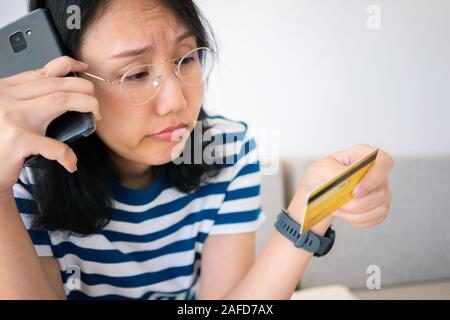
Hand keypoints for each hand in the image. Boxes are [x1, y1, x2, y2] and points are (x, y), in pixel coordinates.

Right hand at [0, 56, 101, 193]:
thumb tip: (65, 91)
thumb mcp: (9, 114)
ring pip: (61, 100)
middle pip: (57, 84)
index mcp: (5, 89)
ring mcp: (10, 118)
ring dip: (87, 105)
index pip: (40, 71)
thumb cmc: (1, 145)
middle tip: (95, 104)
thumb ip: (26, 99)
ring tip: (95, 117)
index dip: (66, 65)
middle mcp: (6, 98)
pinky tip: (70, 162)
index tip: (83, 67)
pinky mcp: (16, 140)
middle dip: (84, 89)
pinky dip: (67, 155)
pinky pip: (55, 145)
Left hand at [287, 144, 393, 234]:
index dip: (374, 178)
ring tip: (338, 209)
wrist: (318, 194)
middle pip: (381, 191)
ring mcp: (381, 189)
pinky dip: (359, 220)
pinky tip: (345, 215)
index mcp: (364, 155)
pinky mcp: (379, 205)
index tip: (355, 192)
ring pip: (380, 207)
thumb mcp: (321, 169)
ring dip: (356, 213)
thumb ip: (335, 172)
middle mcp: (376, 171)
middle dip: (357, 204)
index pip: (384, 162)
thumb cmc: (321, 176)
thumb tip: (348, 180)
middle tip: (339, 204)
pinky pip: (377, 217)